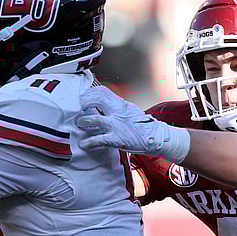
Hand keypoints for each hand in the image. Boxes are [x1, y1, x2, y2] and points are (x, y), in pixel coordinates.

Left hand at [76, 86, 190, 162]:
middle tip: (78, 109)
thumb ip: (117, 108)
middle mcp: (119, 112)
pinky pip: (99, 140)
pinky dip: (89, 142)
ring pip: (95, 120)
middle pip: (96, 100)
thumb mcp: (130, 111)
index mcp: (121, 104)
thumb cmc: (143, 126)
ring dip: (84, 121)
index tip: (83, 98)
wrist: (157, 137)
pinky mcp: (118, 139)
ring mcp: (118, 125)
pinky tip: (84, 144)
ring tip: (79, 124)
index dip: (89, 93)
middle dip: (84, 104)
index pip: (102, 91)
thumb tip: (103, 107)